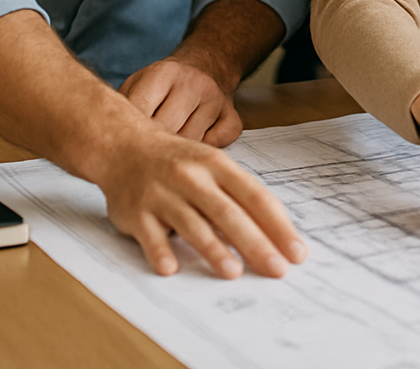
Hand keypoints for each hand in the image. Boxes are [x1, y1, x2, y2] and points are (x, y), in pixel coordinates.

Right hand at [93, 125, 307, 277]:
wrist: (123, 146)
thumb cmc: (177, 161)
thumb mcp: (212, 165)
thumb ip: (239, 195)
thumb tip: (277, 232)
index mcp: (217, 164)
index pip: (255, 197)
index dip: (278, 226)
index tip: (296, 252)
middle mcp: (191, 177)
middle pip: (228, 213)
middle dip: (256, 243)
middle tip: (276, 269)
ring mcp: (162, 194)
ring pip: (192, 224)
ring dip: (213, 250)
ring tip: (234, 272)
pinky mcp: (136, 213)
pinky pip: (150, 236)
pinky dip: (160, 252)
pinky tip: (172, 269)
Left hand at [120, 57, 242, 146]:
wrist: (205, 66)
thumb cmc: (163, 85)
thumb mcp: (138, 84)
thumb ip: (124, 106)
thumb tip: (111, 140)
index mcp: (164, 72)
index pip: (141, 111)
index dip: (129, 131)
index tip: (123, 143)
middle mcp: (194, 83)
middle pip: (167, 129)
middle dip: (153, 144)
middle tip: (144, 152)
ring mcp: (216, 100)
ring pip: (191, 141)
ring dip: (177, 149)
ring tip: (168, 144)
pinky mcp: (232, 116)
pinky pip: (216, 144)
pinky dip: (202, 149)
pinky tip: (193, 141)